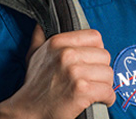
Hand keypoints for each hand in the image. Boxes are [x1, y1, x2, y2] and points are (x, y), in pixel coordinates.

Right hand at [0, 25, 114, 118]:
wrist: (27, 113)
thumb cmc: (34, 86)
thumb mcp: (34, 57)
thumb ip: (40, 38)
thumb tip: (41, 24)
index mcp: (58, 43)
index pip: (95, 37)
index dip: (96, 50)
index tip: (91, 62)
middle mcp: (66, 54)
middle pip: (105, 56)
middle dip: (101, 70)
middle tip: (92, 80)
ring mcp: (74, 72)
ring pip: (108, 74)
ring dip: (104, 85)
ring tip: (94, 91)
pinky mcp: (81, 90)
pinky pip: (108, 91)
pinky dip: (107, 98)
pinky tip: (99, 100)